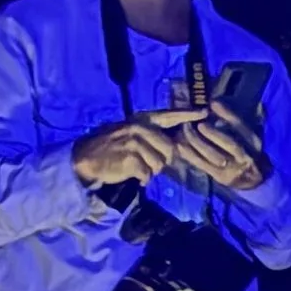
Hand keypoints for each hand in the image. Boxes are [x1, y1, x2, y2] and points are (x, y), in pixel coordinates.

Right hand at [72, 112, 189, 189]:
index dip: (188, 115)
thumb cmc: (111, 147)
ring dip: (151, 171)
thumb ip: (150, 134)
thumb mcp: (130, 132)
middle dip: (163, 161)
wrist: (86, 158)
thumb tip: (174, 144)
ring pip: (160, 163)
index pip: (169, 115)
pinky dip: (143, 179)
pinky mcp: (130, 159)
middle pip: (170, 148)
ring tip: (137, 167)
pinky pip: (148, 174)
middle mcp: (139, 127)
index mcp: (141, 120)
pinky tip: (133, 175)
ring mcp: (134, 142)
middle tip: (148, 163)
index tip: (204, 112)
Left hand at [169, 100, 265, 190]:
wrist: (253, 181)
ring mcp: (233, 168)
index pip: (241, 127)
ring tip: (186, 131)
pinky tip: (181, 145)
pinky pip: (203, 164)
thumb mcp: (249, 139)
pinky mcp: (220, 177)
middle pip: (230, 143)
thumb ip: (236, 124)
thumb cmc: (247, 153)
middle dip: (213, 132)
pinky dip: (191, 154)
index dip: (228, 114)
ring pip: (214, 154)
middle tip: (198, 123)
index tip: (213, 103)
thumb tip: (216, 104)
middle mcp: (246, 156)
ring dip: (198, 142)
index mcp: (254, 143)